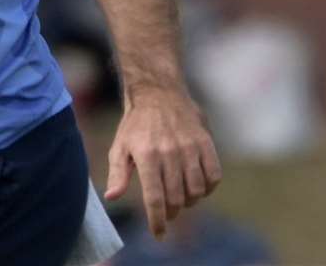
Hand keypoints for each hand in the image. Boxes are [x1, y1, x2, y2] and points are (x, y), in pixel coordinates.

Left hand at [103, 90, 221, 238]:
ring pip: (196, 190)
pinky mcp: (205, 142)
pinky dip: (208, 188)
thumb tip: (112, 197)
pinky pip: (214, 176)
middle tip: (167, 212)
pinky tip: (197, 186)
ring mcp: (190, 146)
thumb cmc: (136, 124)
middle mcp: (169, 151)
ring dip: (189, 201)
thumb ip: (118, 173)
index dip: (157, 220)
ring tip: (181, 198)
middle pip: (176, 198)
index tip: (159, 233)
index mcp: (146, 154)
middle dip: (171, 212)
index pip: (155, 197)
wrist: (158, 92)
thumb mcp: (120, 146)